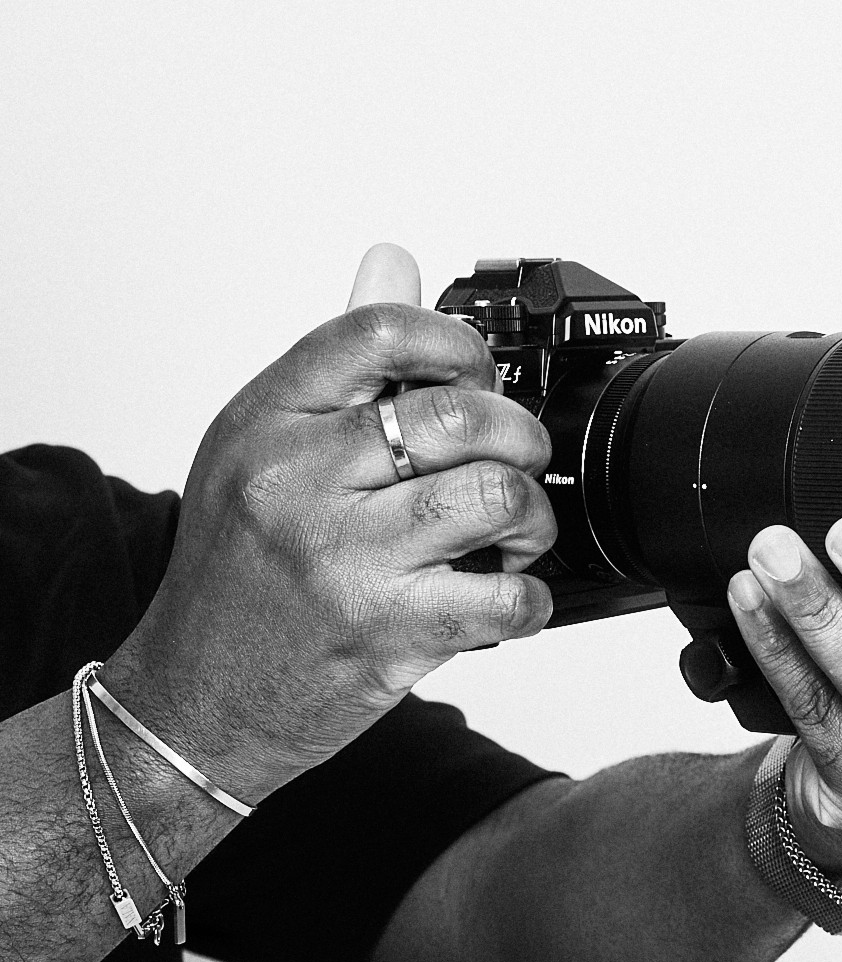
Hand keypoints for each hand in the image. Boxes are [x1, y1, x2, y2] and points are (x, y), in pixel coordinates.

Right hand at [104, 244, 557, 801]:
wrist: (191, 700)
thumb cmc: (234, 574)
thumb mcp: (259, 448)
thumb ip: (338, 362)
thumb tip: (391, 261)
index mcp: (267, 421)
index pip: (378, 331)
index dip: (457, 344)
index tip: (475, 376)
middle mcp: (299, 481)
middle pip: (460, 415)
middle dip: (518, 436)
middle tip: (511, 463)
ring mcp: (344, 558)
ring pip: (495, 496)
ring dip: (530, 516)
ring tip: (511, 533)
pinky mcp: (385, 632)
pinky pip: (506, 597)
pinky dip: (529, 599)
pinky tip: (504, 597)